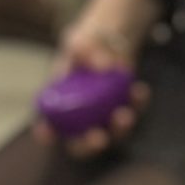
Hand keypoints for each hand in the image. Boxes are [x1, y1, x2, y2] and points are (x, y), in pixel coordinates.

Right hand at [35, 0, 157, 159]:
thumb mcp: (79, 39)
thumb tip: (102, 66)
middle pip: (80, 144)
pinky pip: (132, 112)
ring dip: (119, 129)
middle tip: (98, 137)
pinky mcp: (124, 109)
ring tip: (125, 115)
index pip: (47, 126)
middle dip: (89, 145)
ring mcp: (103, 118)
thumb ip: (82, 49)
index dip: (45, 133)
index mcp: (59, 106)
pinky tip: (139, 90)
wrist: (111, 39)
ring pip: (110, 134)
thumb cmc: (85, 45)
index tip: (46, 133)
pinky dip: (136, 104)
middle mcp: (80, 120)